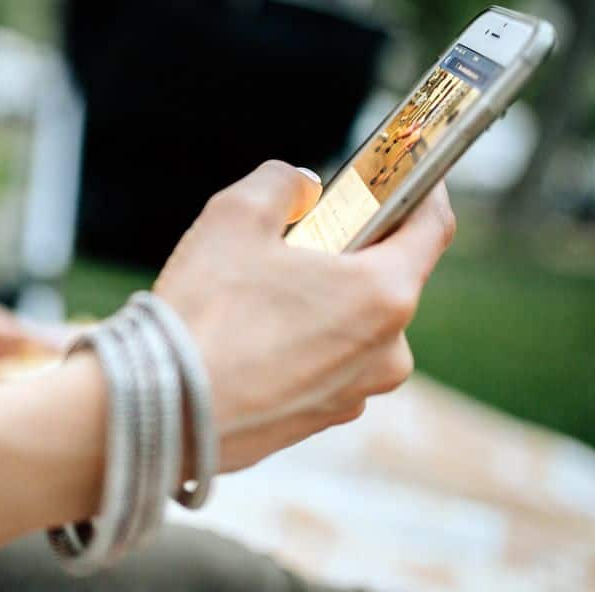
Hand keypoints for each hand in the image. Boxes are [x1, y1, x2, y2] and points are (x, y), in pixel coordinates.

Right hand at [154, 161, 455, 471]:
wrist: (162, 408)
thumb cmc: (206, 312)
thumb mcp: (235, 214)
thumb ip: (281, 182)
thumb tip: (301, 189)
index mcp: (383, 294)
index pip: (432, 228)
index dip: (422, 191)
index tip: (407, 173)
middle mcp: (385, 352)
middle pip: (383, 280)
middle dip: (345, 253)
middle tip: (293, 239)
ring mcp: (353, 394)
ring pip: (349, 327)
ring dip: (318, 304)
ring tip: (256, 295)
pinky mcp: (317, 422)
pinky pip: (320, 366)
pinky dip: (296, 345)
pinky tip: (246, 337)